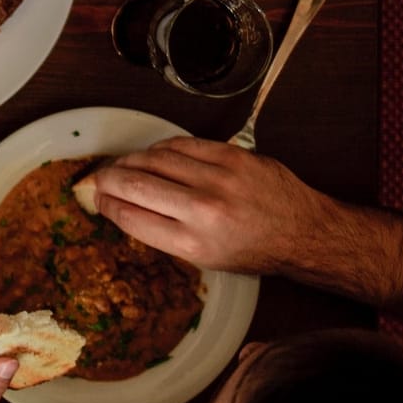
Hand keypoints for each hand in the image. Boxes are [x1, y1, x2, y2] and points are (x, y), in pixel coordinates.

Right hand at [88, 136, 333, 274]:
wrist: (304, 232)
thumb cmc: (253, 250)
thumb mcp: (203, 257)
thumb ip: (161, 231)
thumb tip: (121, 205)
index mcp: (193, 243)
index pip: (129, 216)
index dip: (105, 204)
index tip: (98, 198)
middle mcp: (203, 210)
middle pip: (133, 183)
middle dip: (107, 178)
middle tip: (99, 179)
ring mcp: (218, 178)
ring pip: (152, 158)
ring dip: (130, 160)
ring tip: (125, 166)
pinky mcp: (230, 155)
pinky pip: (179, 144)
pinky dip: (159, 149)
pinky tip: (155, 156)